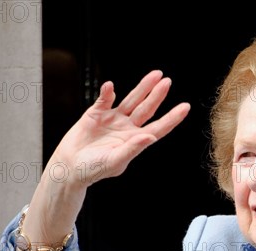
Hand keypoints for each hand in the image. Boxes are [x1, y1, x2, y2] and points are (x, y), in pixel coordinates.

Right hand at [49, 70, 189, 186]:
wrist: (70, 167)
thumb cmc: (93, 170)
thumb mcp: (115, 161)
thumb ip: (133, 148)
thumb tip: (150, 137)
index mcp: (135, 141)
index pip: (158, 127)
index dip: (172, 118)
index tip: (185, 107)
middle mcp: (127, 128)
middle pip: (146, 109)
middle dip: (157, 95)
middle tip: (167, 82)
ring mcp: (113, 119)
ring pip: (131, 100)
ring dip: (142, 88)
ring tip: (154, 75)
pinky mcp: (96, 114)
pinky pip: (104, 100)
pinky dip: (107, 93)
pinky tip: (110, 88)